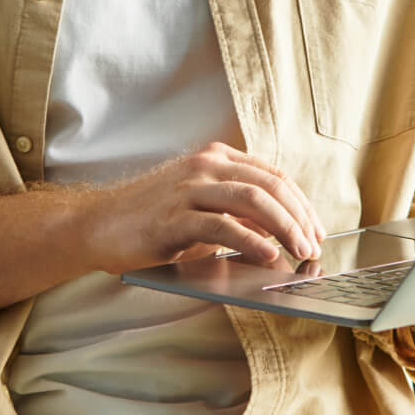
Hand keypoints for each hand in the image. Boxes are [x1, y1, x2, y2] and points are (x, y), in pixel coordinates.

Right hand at [83, 141, 325, 273]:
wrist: (98, 226)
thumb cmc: (152, 220)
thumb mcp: (203, 208)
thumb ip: (238, 212)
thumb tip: (281, 230)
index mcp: (216, 159)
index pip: (273, 177)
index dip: (301, 204)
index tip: (316, 229)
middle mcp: (205, 166)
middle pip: (269, 187)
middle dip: (298, 218)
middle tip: (313, 245)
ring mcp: (189, 188)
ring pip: (252, 200)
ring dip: (284, 227)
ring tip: (298, 251)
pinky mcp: (173, 218)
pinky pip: (222, 226)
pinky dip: (251, 241)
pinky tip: (267, 255)